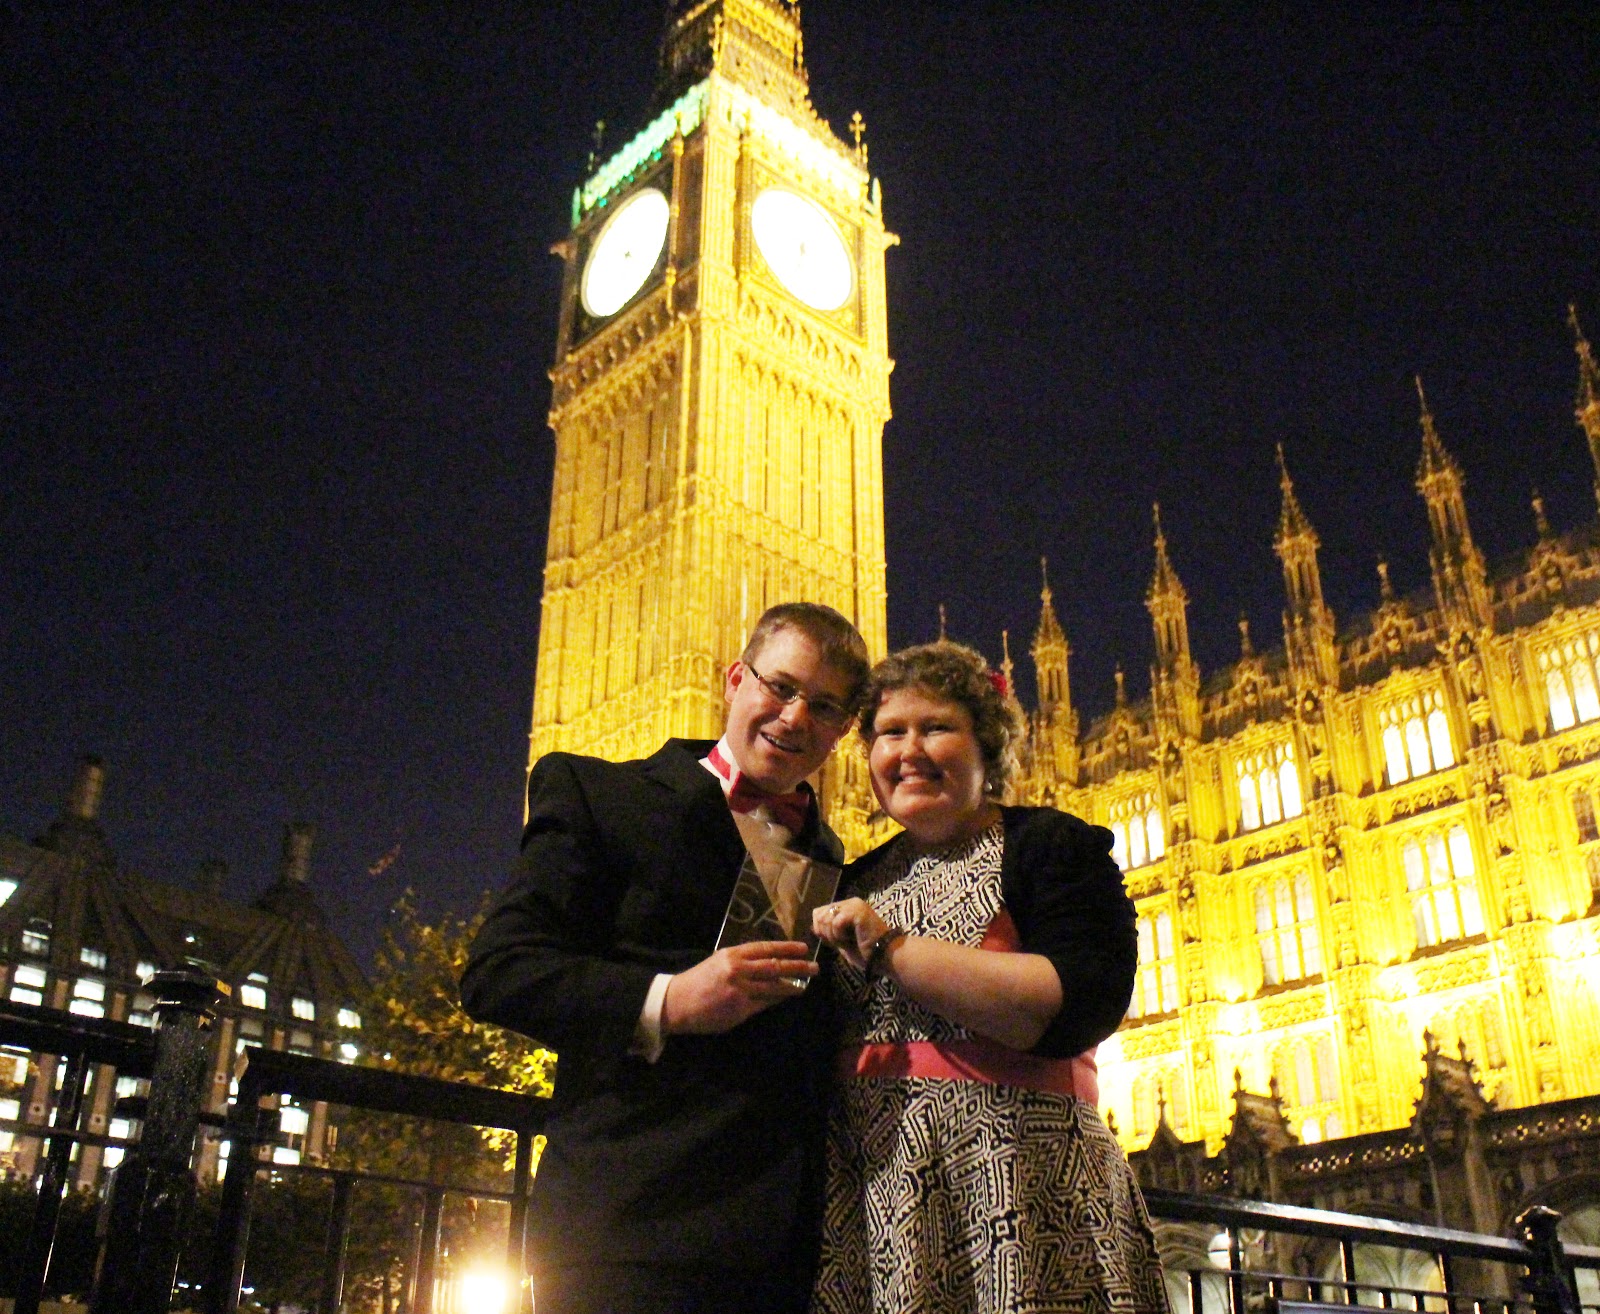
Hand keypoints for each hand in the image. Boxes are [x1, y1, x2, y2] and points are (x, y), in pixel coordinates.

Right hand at [661, 941, 816, 1034]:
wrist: (677, 1002)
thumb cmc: (699, 981)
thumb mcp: (719, 963)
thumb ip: (742, 962)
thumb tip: (768, 964)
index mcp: (732, 954)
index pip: (766, 948)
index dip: (786, 947)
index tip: (803, 947)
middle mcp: (738, 968)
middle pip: (775, 966)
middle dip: (797, 966)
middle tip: (814, 966)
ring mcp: (740, 989)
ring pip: (774, 986)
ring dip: (792, 986)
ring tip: (805, 985)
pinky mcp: (740, 1008)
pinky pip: (764, 1003)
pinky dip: (777, 999)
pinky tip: (786, 998)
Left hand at [812, 898, 890, 972]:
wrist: (885, 956)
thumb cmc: (866, 952)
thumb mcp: (841, 942)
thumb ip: (829, 933)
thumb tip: (814, 927)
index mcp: (846, 908)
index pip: (819, 912)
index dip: (820, 929)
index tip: (834, 941)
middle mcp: (849, 903)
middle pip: (820, 915)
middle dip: (826, 933)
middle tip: (841, 942)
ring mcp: (854, 905)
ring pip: (826, 918)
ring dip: (833, 936)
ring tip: (847, 941)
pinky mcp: (858, 911)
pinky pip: (836, 922)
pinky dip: (839, 935)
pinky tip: (851, 939)